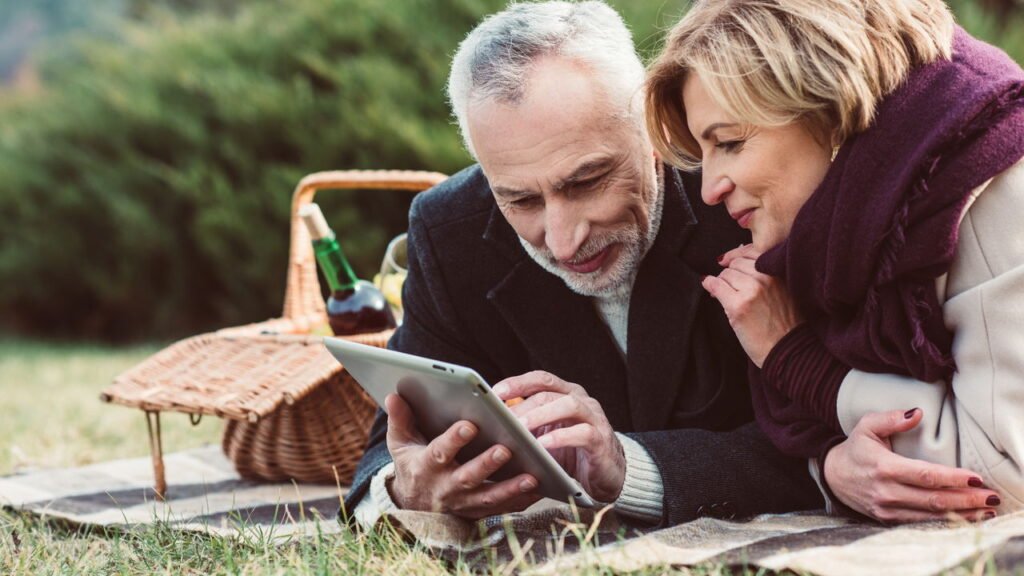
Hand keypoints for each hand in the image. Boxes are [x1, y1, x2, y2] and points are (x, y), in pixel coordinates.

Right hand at [384, 394, 540, 518]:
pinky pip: (501, 509)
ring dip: (510, 488)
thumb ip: (400, 419)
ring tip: (532, 476)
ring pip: (488, 497)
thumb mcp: (400, 443)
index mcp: (426, 467)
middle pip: (467, 477)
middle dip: (486, 464)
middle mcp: (445, 487)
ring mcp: (462, 503)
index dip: (453, 440)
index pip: (439, 452)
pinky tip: (540, 489)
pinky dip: (520, 501)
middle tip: (505, 449)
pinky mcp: (477, 513)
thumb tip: (394, 395)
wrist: (413, 505)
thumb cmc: (411, 464)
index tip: (469, 424)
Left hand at [493, 370, 624, 502]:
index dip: (518, 383)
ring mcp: (594, 418)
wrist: (607, 475)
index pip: (541, 379)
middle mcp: (581, 401)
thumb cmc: (572, 453)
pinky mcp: (601, 440)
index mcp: (566, 394)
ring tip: (521, 427)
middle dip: (524, 404)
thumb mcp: (546, 436)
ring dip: (541, 415)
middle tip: (502, 418)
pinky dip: (561, 437)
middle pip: (549, 392)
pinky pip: (582, 432)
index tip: (494, 393)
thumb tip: (493, 423)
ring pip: (568, 405)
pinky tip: (543, 445)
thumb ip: (527, 425)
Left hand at [701, 244, 801, 366]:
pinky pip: (715, 286)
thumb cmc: (786, 324)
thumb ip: (764, 275)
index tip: (726, 261)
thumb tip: (731, 259)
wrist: (788, 350)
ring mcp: (751, 291)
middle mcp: (766, 277)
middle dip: (730, 273)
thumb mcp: (782, 291)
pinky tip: (709, 290)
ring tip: (725, 295)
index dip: (736, 256)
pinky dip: (709, 285)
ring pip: (725, 275)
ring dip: (722, 283)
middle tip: (729, 286)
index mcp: (778, 271)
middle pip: (735, 264)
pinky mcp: (738, 306)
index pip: (751, 251)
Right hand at [824, 408, 999, 522]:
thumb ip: (891, 418)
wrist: (832, 476)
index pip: (925, 475)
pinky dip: (945, 522)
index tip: (976, 478)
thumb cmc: (855, 448)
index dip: (953, 478)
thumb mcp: (866, 426)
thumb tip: (917, 413)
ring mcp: (887, 508)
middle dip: (966, 500)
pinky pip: (921, 522)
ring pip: (931, 515)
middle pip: (934, 499)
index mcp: (883, 467)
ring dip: (961, 514)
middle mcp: (886, 491)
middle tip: (991, 497)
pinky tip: (964, 518)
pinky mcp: (888, 519)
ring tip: (985, 510)